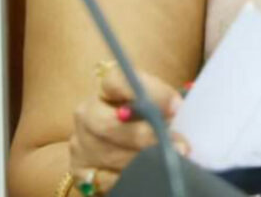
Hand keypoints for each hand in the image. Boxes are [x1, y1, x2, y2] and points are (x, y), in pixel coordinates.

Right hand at [69, 64, 189, 193]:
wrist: (112, 137)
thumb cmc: (141, 113)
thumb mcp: (151, 99)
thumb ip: (163, 101)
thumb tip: (181, 109)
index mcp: (107, 87)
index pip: (120, 81)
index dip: (150, 93)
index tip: (177, 106)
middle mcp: (87, 112)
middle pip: (111, 124)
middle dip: (147, 136)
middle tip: (178, 145)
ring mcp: (80, 142)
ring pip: (110, 154)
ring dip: (142, 159)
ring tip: (169, 160)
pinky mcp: (79, 169)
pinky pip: (104, 179)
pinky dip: (127, 177)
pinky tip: (147, 174)